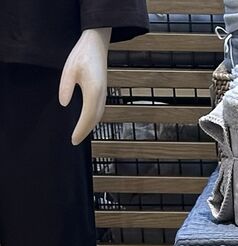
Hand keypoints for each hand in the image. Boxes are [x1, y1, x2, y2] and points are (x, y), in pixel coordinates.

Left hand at [60, 28, 111, 145]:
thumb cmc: (82, 54)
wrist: (97, 44)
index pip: (87, 118)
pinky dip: (93, 119)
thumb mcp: (69, 69)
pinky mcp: (102, 92)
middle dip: (85, 132)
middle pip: (94, 120)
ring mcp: (104, 95)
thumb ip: (65, 87)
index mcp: (93, 92)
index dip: (80, 130)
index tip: (73, 140)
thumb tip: (64, 103)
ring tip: (80, 133)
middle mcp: (101, 97)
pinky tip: (87, 120)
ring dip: (90, 126)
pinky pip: (99, 110)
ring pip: (98, 116)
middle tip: (75, 141)